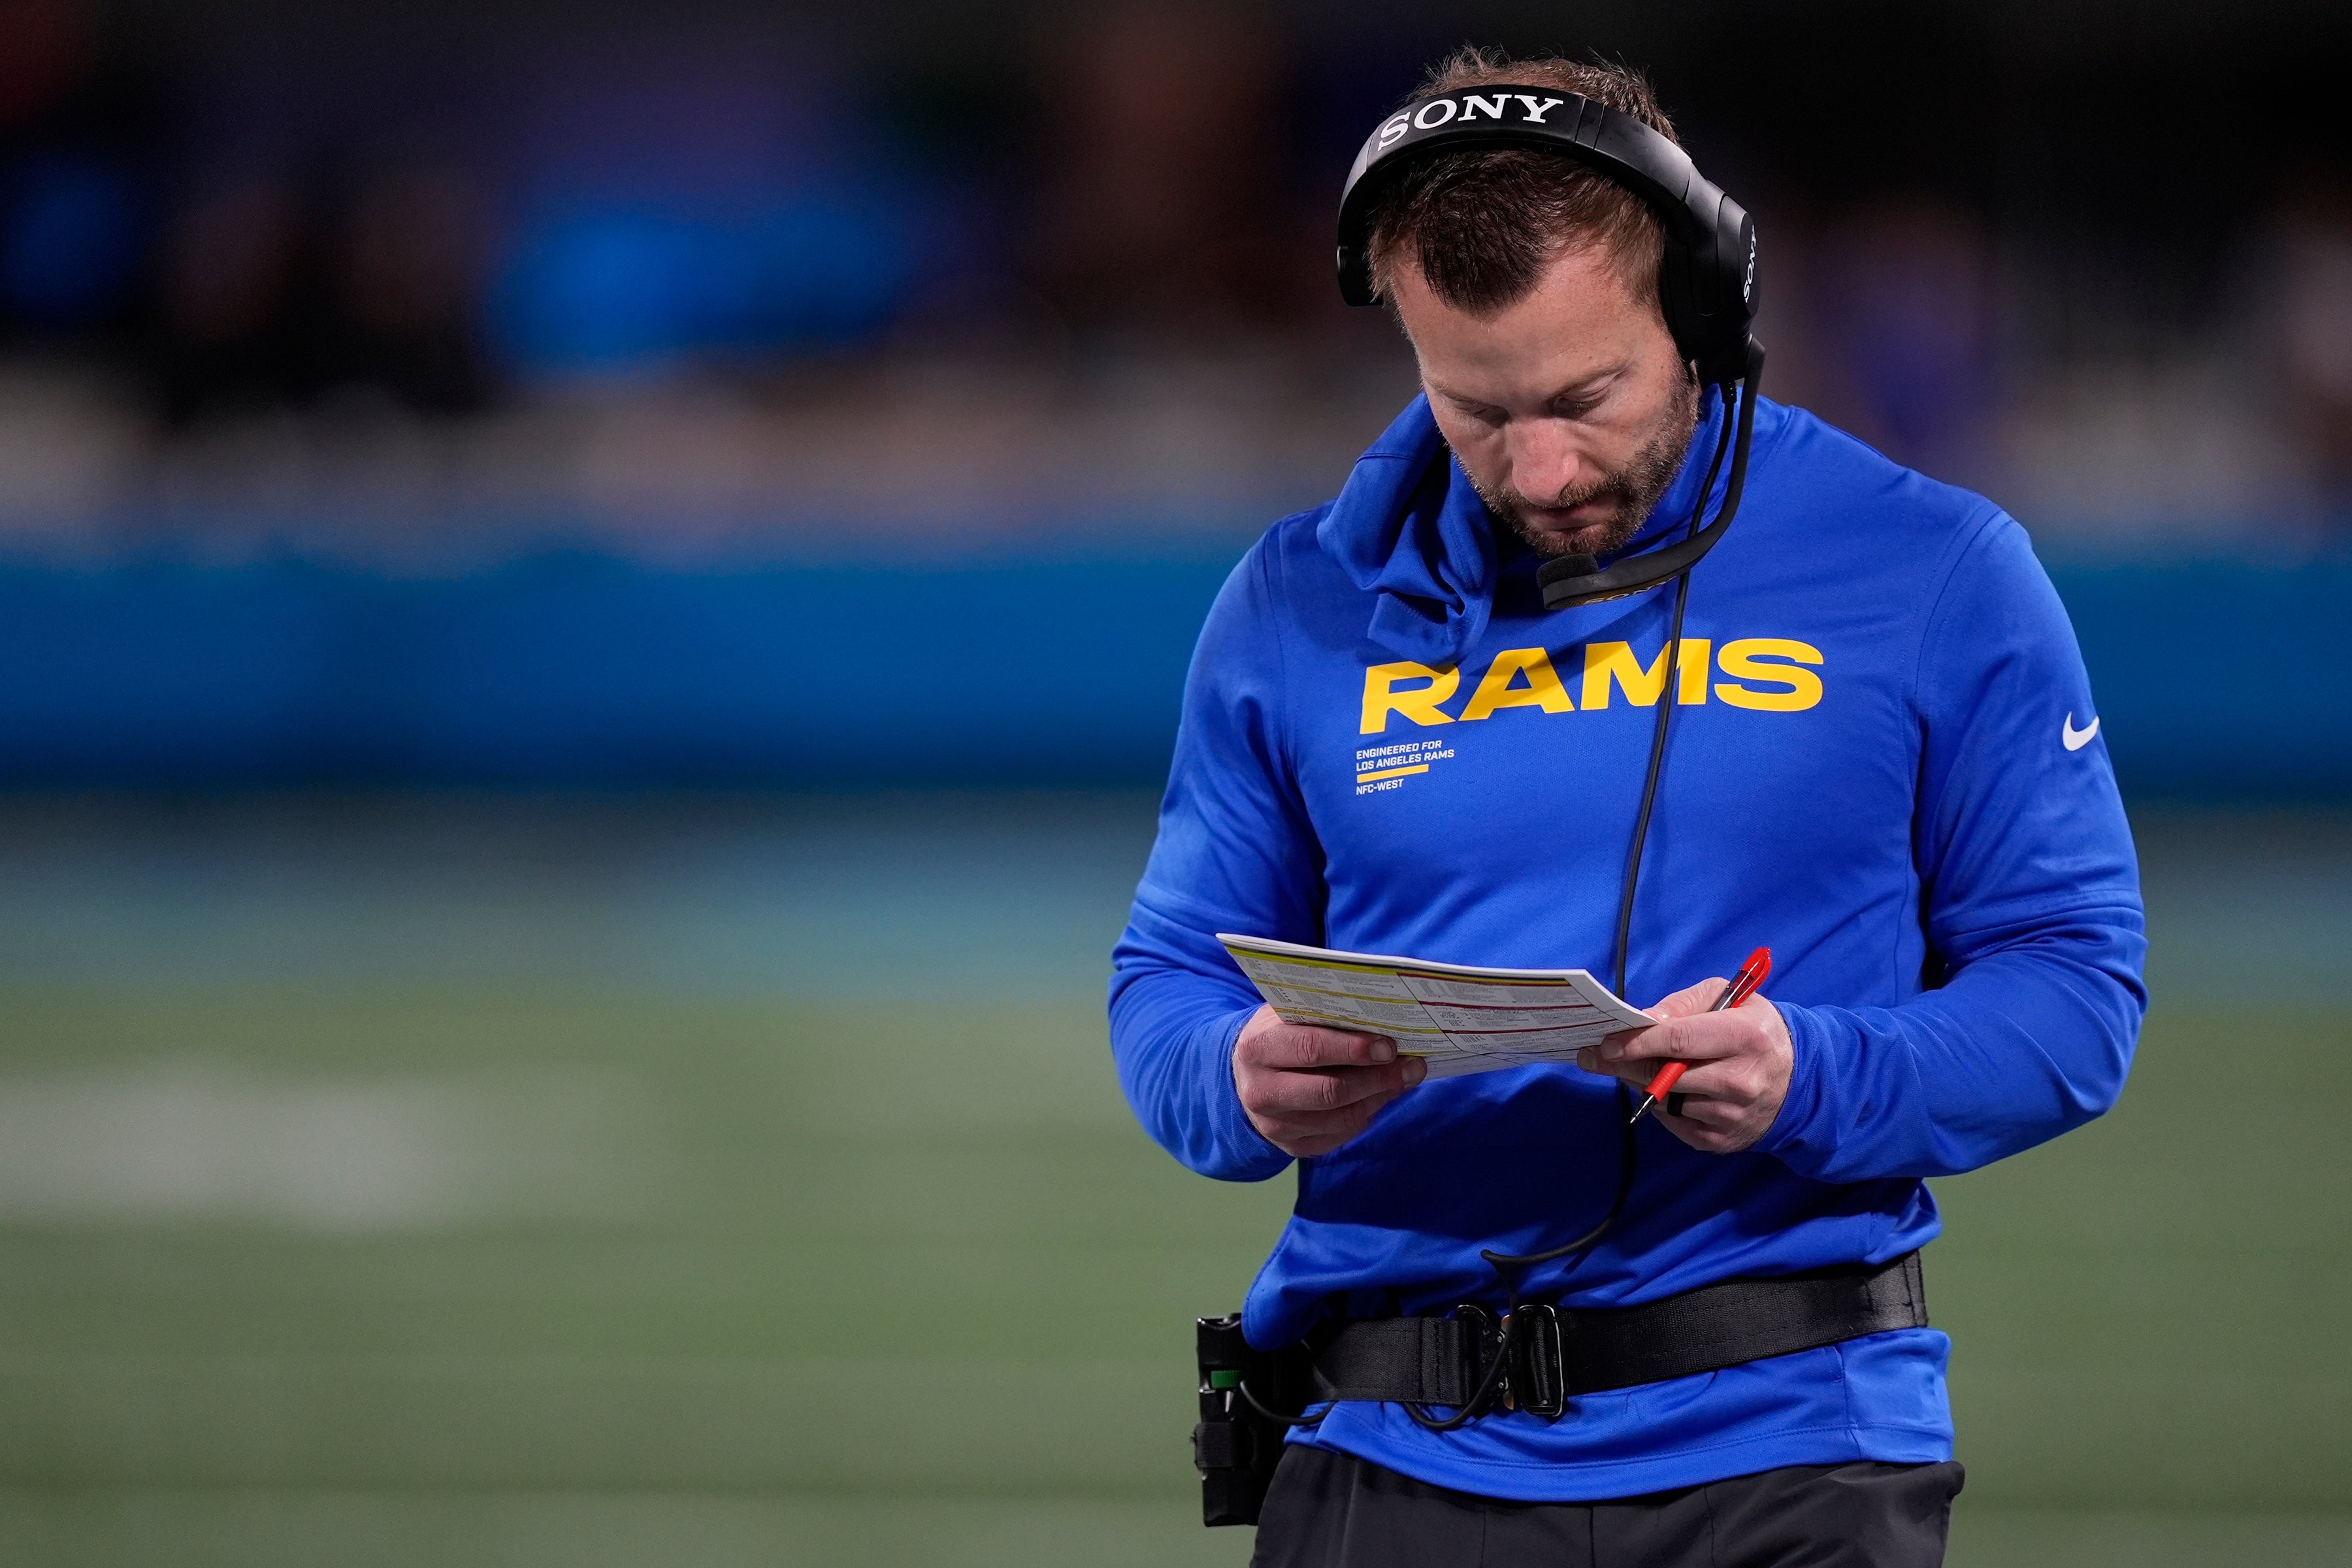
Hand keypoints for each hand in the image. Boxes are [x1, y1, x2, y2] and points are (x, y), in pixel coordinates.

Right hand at [1233, 1005, 1427, 1158]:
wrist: (1241, 1077)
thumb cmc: (1277, 1036)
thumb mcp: (1287, 1015)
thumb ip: (1323, 1014)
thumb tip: (1382, 1017)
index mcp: (1259, 1048)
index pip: (1311, 1049)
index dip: (1354, 1049)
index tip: (1390, 1046)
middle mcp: (1262, 1091)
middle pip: (1330, 1091)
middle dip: (1377, 1078)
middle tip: (1412, 1065)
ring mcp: (1275, 1125)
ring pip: (1341, 1117)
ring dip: (1380, 1097)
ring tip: (1405, 1078)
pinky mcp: (1291, 1147)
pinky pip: (1340, 1134)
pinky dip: (1367, 1114)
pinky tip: (1381, 1095)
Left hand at [1576, 977, 1792, 1153]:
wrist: (1799, 1081)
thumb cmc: (1754, 1031)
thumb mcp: (1728, 999)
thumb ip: (1683, 1005)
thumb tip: (1643, 1020)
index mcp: (1744, 1037)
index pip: (1678, 1041)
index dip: (1636, 1042)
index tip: (1604, 1043)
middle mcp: (1741, 1080)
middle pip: (1665, 1077)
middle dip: (1623, 1065)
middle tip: (1593, 1056)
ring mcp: (1731, 1116)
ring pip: (1665, 1102)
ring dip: (1642, 1084)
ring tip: (1637, 1066)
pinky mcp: (1721, 1141)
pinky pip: (1673, 1123)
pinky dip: (1662, 1105)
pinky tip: (1667, 1089)